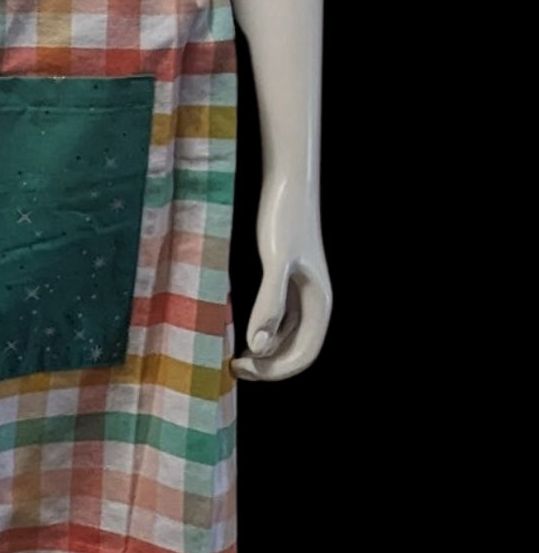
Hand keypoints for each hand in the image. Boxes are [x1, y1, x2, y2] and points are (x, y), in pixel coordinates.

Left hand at [230, 172, 330, 381]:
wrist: (288, 182)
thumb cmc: (283, 217)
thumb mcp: (276, 260)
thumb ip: (269, 304)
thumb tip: (258, 347)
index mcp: (320, 303)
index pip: (303, 356)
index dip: (274, 370)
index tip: (241, 366)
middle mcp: (315, 303)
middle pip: (296, 352)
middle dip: (268, 366)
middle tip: (232, 367)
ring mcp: (302, 294)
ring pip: (286, 339)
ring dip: (263, 353)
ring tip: (231, 355)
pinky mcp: (288, 283)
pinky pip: (278, 322)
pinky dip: (260, 334)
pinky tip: (237, 332)